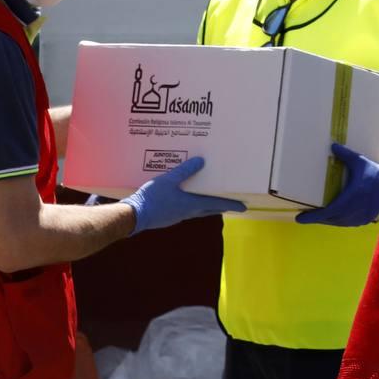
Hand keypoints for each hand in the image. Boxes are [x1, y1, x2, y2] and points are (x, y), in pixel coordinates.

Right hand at [121, 157, 244, 234]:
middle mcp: (188, 212)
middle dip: (221, 205)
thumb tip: (201, 162)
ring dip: (207, 205)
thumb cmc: (152, 198)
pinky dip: (192, 204)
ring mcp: (179, 216)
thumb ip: (185, 171)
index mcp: (192, 204)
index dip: (231, 204)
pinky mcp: (169, 216)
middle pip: (210, 209)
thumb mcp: (169, 180)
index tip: (244, 206)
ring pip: (198, 210)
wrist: (134, 216)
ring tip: (211, 198)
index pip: (217, 204)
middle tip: (231, 203)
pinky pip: (186, 210)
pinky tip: (186, 198)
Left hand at [295, 143, 378, 226]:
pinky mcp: (365, 219)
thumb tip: (332, 145)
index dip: (313, 217)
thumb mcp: (359, 161)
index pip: (328, 212)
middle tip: (305, 216)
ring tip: (317, 216)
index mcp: (351, 197)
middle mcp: (355, 210)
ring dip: (328, 220)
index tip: (300, 218)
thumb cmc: (373, 172)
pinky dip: (338, 220)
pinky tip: (333, 217)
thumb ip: (345, 154)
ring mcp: (360, 217)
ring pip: (339, 222)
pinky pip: (347, 223)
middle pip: (331, 219)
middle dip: (317, 218)